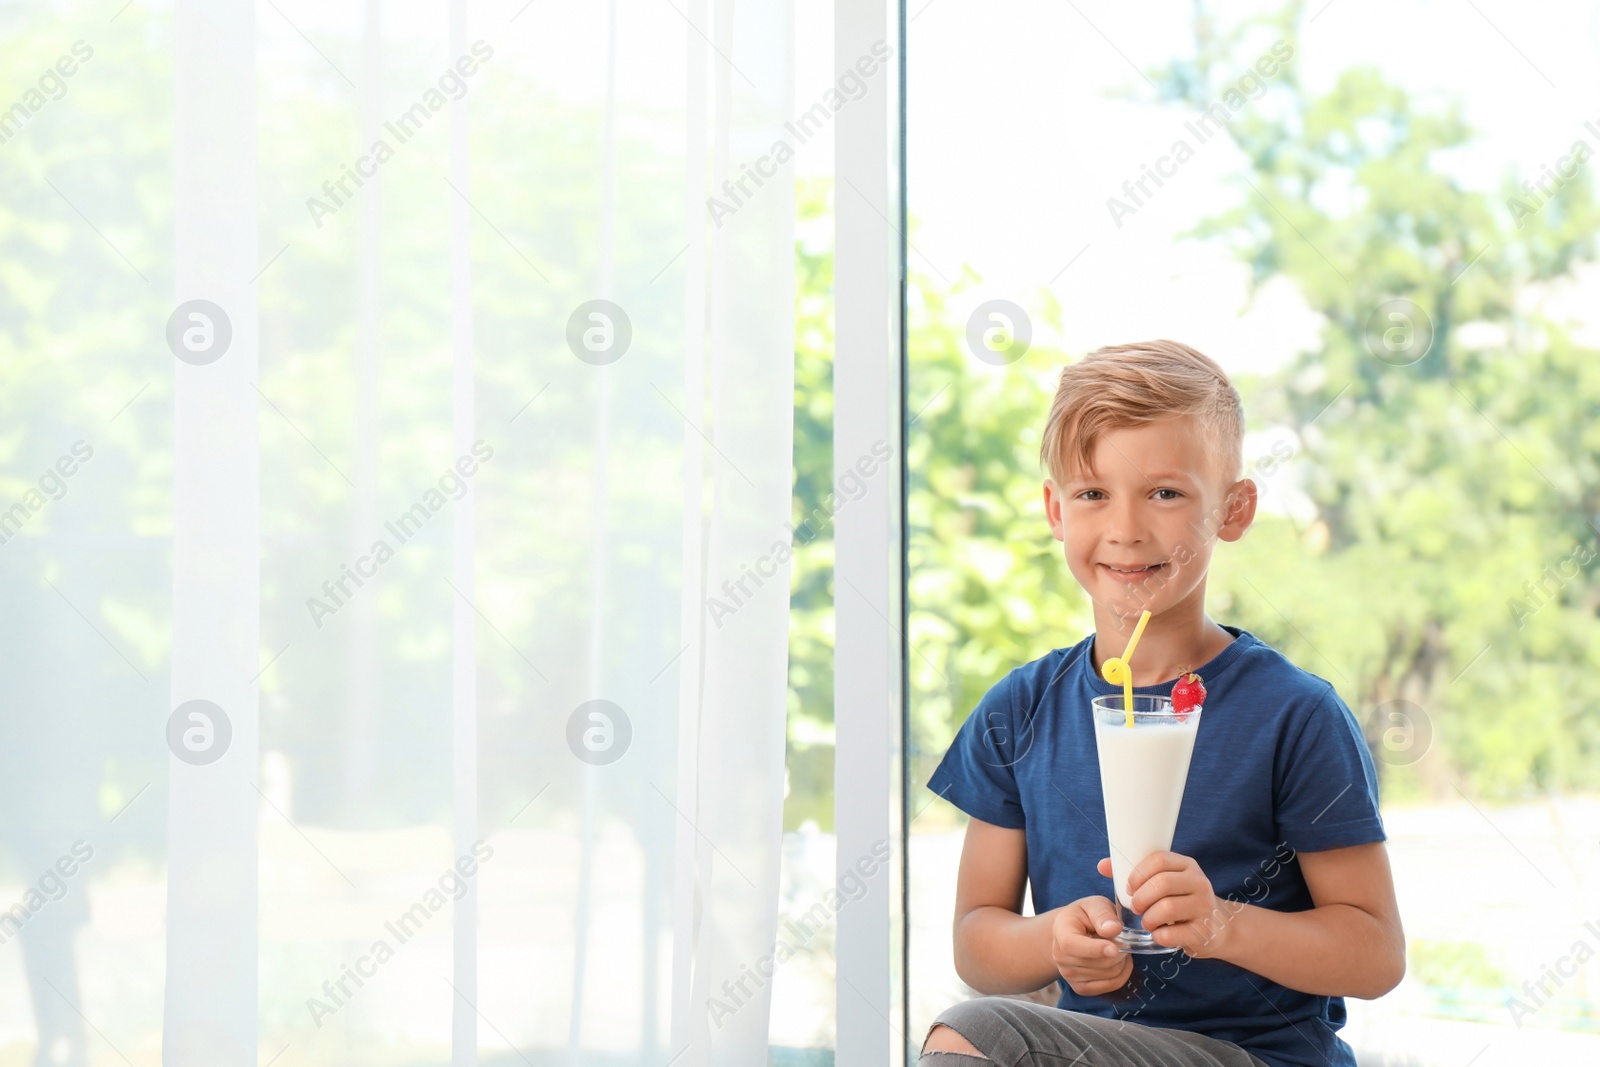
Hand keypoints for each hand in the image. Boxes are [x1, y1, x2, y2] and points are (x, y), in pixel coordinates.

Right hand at [1048, 891, 1132, 995]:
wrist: (1074, 932)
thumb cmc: (1085, 916)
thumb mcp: (1093, 905)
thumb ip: (1103, 914)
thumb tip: (1113, 929)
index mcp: (1061, 932)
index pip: (1072, 946)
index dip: (1095, 949)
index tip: (1114, 949)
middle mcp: (1060, 956)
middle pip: (1098, 963)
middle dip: (1119, 951)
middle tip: (1122, 938)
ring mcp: (1069, 975)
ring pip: (1109, 974)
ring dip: (1122, 961)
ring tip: (1118, 947)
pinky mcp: (1081, 988)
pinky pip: (1111, 985)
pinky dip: (1123, 973)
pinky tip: (1119, 960)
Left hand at [1117, 851, 1234, 958]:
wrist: (1216, 927)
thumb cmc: (1181, 901)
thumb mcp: (1164, 883)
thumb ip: (1134, 874)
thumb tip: (1102, 866)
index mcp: (1187, 866)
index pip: (1159, 859)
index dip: (1138, 873)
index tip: (1129, 888)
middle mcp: (1199, 883)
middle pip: (1162, 883)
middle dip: (1141, 898)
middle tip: (1135, 907)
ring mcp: (1204, 907)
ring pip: (1167, 908)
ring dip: (1148, 918)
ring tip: (1146, 922)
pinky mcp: (1204, 931)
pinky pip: (1174, 933)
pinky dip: (1159, 935)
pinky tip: (1158, 934)